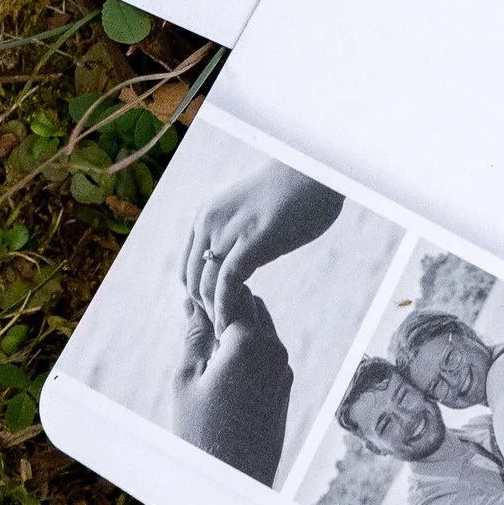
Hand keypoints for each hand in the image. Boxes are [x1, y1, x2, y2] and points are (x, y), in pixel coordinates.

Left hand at [177, 162, 338, 331]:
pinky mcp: (252, 240)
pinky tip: (233, 325)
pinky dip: (226, 309)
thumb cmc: (290, 194)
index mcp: (207, 216)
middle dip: (204, 312)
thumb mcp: (249, 216)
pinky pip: (228, 284)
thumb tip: (236, 272)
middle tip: (223, 332)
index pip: (188, 269)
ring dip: (215, 316)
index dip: (198, 298)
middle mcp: (211, 222)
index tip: (215, 317)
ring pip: (206, 286)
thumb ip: (236, 240)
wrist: (316, 170)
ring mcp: (230, 230)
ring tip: (229, 334)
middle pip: (192, 281)